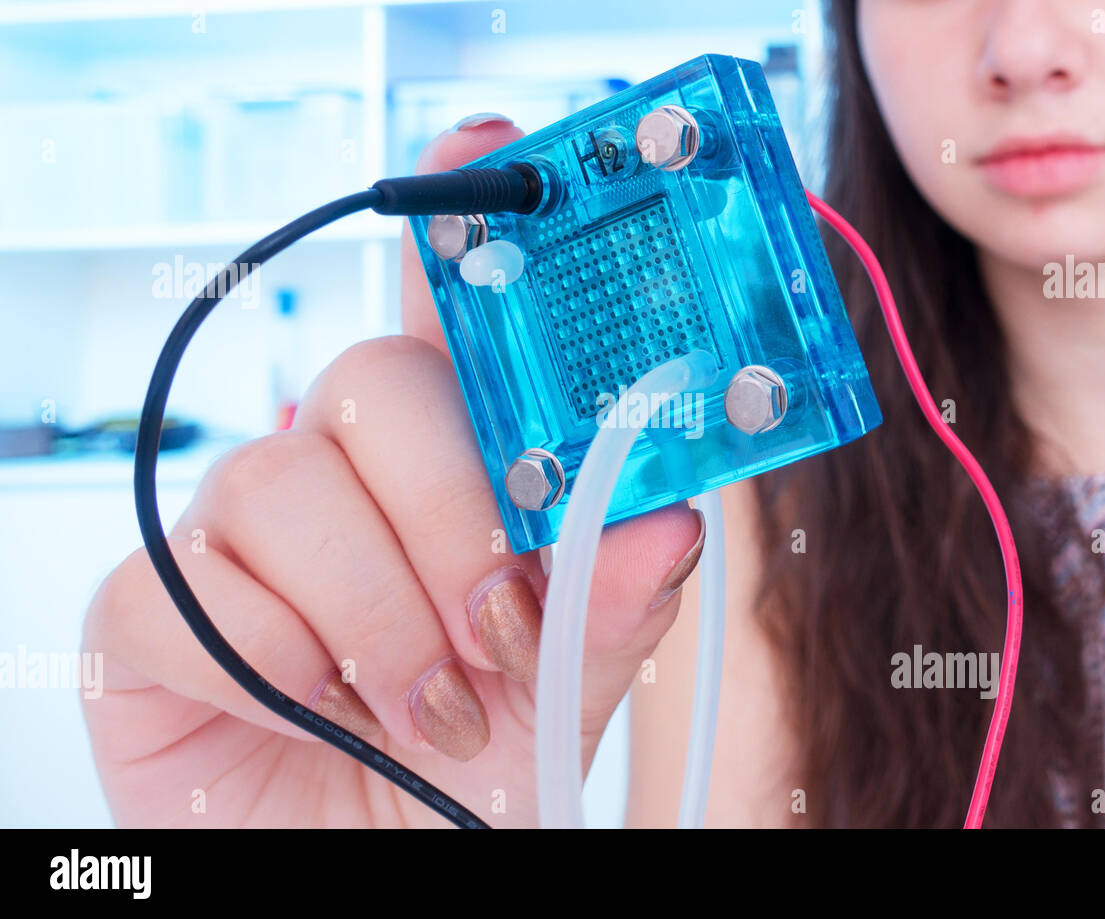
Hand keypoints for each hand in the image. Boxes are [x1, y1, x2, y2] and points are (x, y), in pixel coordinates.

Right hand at [82, 115, 705, 827]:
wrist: (355, 882)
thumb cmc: (456, 786)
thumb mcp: (558, 696)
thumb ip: (608, 606)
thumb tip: (668, 519)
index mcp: (439, 480)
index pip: (444, 327)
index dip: (459, 236)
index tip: (494, 154)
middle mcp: (335, 478)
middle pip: (380, 382)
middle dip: (457, 506)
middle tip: (500, 623)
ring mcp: (235, 534)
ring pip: (293, 478)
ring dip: (385, 613)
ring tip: (426, 710)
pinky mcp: (147, 610)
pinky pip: (206, 590)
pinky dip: (285, 668)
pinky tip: (315, 715)